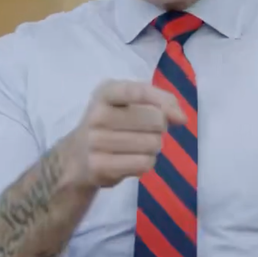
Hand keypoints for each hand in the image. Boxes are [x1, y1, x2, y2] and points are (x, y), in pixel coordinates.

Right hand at [63, 80, 186, 188]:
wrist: (76, 156)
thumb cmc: (111, 123)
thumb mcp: (129, 102)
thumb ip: (159, 101)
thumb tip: (182, 119)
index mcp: (105, 92)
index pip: (138, 91)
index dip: (163, 102)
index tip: (177, 117)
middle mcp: (97, 114)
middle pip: (155, 120)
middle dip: (160, 128)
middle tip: (147, 132)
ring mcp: (95, 141)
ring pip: (152, 144)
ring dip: (154, 147)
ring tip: (139, 146)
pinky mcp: (100, 165)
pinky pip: (143, 163)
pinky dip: (146, 162)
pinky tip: (133, 159)